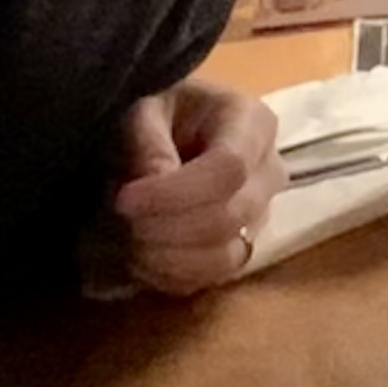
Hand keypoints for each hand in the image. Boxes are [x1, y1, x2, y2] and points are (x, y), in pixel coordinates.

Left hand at [102, 79, 283, 295]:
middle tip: (118, 221)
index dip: (175, 193)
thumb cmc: (158, 113)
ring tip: (126, 243)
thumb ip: (148, 140)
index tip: (124, 199)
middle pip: (230, 217)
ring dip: (168, 259)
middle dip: (166, 228)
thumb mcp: (143, 108)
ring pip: (226, 257)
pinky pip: (214, 278)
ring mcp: (261, 215)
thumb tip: (156, 181)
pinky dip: (171, 276)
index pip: (229, 169)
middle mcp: (269, 172)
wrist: (170, 130)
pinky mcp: (243, 247)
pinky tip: (141, 259)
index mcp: (253, 123)